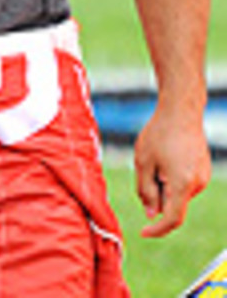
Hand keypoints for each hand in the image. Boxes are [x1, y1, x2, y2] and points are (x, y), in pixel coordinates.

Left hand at [134, 100, 209, 236]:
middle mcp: (197, 185)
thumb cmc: (159, 134)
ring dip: (162, 185)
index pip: (172, 219)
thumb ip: (146, 191)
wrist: (181, 112)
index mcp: (182, 184)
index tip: (142, 232)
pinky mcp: (203, 171)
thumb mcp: (143, 162)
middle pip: (173, 204)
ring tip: (156, 158)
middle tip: (146, 169)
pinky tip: (165, 157)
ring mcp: (203, 178)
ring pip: (177, 194)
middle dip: (156, 196)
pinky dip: (170, 179)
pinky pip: (183, 184)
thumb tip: (151, 214)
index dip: (157, 230)